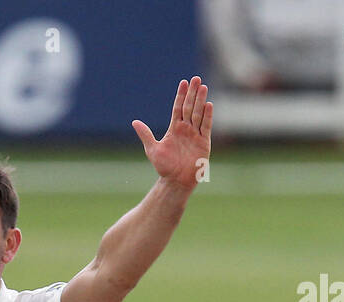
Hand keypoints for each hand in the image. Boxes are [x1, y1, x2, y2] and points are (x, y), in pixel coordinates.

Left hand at [131, 76, 212, 190]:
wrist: (175, 181)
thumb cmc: (164, 167)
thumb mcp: (152, 149)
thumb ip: (146, 135)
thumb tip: (134, 122)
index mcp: (174, 129)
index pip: (178, 108)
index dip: (181, 95)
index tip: (183, 82)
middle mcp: (186, 129)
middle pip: (190, 107)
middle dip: (193, 93)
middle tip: (196, 78)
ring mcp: (196, 135)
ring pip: (198, 113)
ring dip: (200, 100)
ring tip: (203, 86)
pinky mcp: (204, 142)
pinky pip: (206, 127)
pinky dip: (207, 116)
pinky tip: (208, 105)